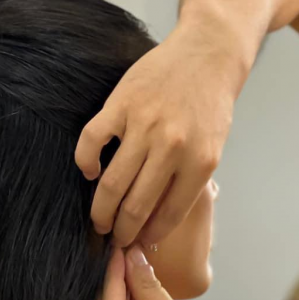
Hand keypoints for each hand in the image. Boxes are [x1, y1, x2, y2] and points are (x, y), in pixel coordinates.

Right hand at [75, 14, 245, 246]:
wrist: (207, 55)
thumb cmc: (210, 105)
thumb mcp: (213, 147)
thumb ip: (190, 179)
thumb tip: (160, 216)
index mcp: (200, 162)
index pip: (169, 214)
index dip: (150, 235)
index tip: (139, 244)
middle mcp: (172, 147)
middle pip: (137, 204)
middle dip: (122, 230)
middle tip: (113, 239)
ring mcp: (144, 125)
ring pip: (112, 181)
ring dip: (101, 208)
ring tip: (98, 220)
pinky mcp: (120, 104)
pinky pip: (92, 142)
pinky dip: (85, 162)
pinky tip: (88, 172)